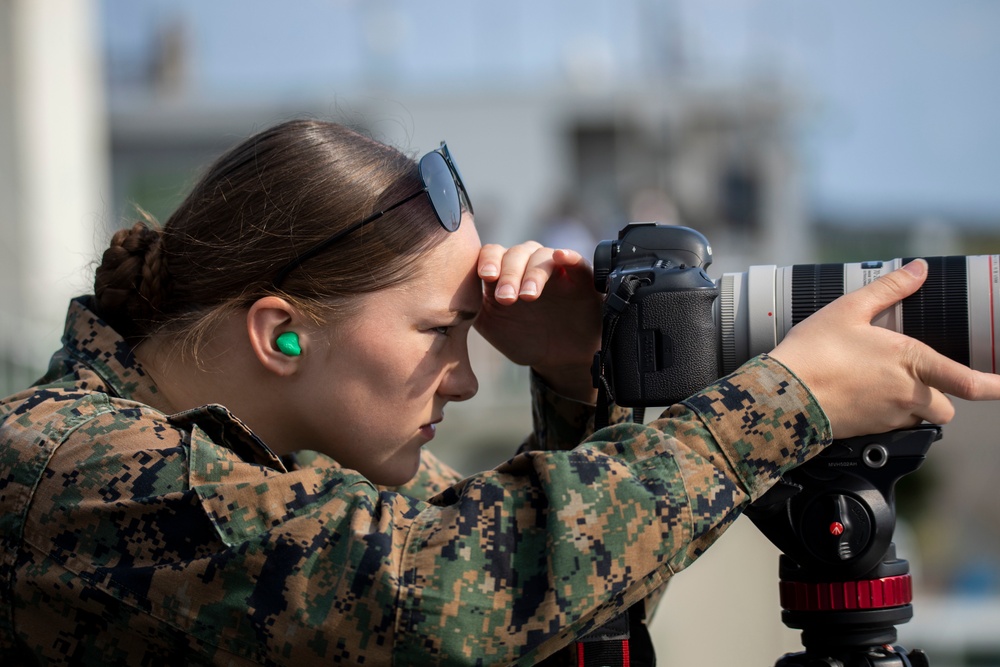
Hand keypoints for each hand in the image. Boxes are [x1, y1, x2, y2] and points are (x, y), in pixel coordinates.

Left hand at [474, 242, 602, 401]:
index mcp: (504, 274)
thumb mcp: (492, 326)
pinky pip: (576, 261)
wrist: (559, 359)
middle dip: (509, 274)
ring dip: (533, 273)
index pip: (492, 254)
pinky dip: (569, 256)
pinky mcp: (580, 279)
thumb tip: (446, 300)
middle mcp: (528, 266)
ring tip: (528, 296)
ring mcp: (555, 271)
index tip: (486, 277)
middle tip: (507, 299)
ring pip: (542, 256)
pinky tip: (561, 256)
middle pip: (516, 253)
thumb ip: (471, 309)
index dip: (488, 260)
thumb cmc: (523, 339)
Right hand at [770, 259, 999, 437]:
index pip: (969, 381)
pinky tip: (858, 396)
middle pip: (947, 407)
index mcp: (910, 362)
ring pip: (919, 418)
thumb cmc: (814, 351)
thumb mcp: (849, 309)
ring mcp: (889, 417)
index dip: (997, 385)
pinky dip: (884, 414)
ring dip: (911, 406)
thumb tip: (919, 268)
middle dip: (939, 396)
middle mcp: (907, 395)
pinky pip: (891, 426)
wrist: (782, 395)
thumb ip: (889, 288)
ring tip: (876, 385)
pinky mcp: (870, 432)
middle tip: (913, 377)